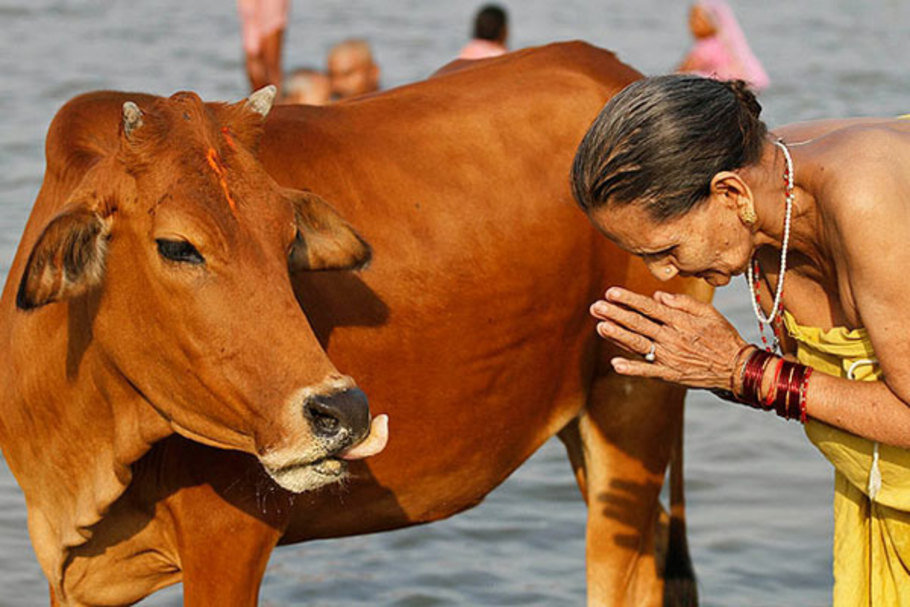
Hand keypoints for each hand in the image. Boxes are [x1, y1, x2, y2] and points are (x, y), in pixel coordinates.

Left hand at [589, 287, 747, 390]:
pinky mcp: (670, 374)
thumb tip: (658, 296)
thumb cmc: (722, 336)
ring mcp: (669, 357)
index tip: (610, 292)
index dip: (628, 299)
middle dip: (615, 314)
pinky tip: (615, 363)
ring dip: (617, 335)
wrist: (736, 367)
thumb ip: (682, 302)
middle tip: (595, 307)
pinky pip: (647, 371)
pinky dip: (631, 368)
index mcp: (680, 321)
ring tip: (600, 326)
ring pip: (638, 344)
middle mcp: (672, 337)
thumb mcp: (708, 312)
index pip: (648, 307)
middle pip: (638, 323)